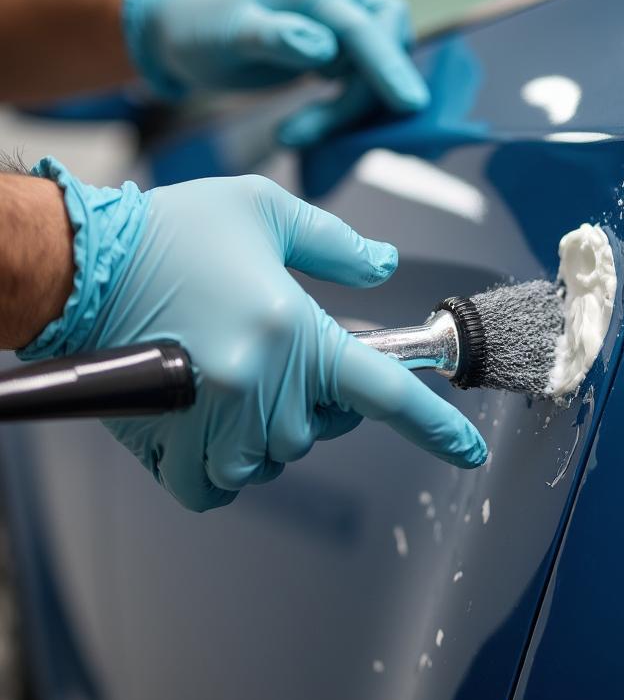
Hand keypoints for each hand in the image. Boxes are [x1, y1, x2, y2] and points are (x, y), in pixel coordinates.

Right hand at [19, 160, 486, 510]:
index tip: (469, 450)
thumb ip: (335, 244)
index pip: (384, 391)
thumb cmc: (170, 232)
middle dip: (312, 398)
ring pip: (275, 458)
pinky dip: (222, 466)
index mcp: (295, 329)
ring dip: (265, 429)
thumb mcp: (265, 211)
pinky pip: (220, 488)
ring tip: (229, 376)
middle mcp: (263, 385)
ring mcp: (216, 424)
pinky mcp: (171, 448)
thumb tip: (383, 265)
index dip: (436, 426)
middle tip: (272, 353)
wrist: (79, 265)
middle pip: (322, 427)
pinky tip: (206, 424)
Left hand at [122, 0, 428, 145]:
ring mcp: (339, 25)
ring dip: (348, 112)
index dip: (389, 66)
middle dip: (365, 95)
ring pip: (376, 70)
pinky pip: (363, 82)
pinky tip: (314, 129)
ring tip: (295, 134)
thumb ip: (275, 38)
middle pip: (385, 45)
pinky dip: (347, 112)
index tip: (412, 104)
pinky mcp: (338, 51)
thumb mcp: (228, 35)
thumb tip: (325, 50)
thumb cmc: (200, 28)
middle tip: (310, 132)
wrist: (182, 30)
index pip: (362, 27)